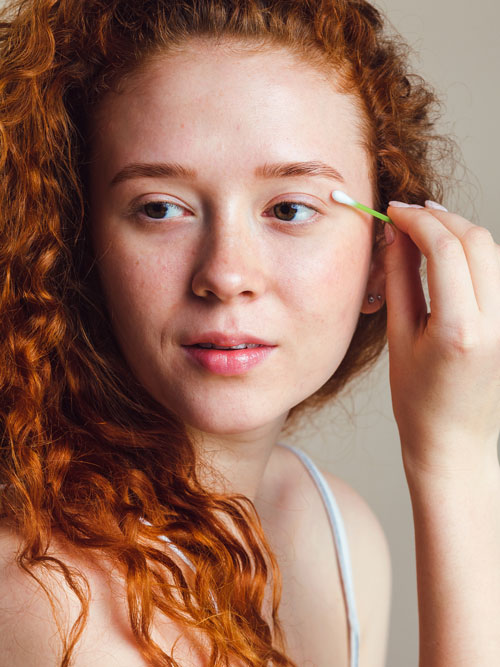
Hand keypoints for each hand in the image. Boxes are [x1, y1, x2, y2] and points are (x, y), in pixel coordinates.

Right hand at [383, 201, 499, 478]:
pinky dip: (473, 252)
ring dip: (459, 231)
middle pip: (477, 240)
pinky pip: (498, 271)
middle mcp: (497, 322)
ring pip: (493, 250)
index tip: (394, 211)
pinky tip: (448, 253)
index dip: (417, 220)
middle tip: (408, 214)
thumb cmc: (418, 401)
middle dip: (440, 218)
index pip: (445, 249)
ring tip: (425, 229)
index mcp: (460, 329)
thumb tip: (395, 236)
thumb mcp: (399, 339)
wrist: (454, 441)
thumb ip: (399, 281)